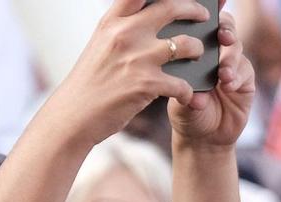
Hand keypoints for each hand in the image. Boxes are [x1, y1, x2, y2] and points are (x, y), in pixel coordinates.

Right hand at [41, 0, 211, 151]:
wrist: (76, 112)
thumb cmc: (92, 80)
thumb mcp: (102, 43)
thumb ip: (123, 28)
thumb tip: (148, 15)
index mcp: (112, 21)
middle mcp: (125, 33)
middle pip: (170, 8)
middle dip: (194, 10)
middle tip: (204, 16)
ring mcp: (137, 58)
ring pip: (186, 45)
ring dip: (198, 51)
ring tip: (197, 56)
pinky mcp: (147, 84)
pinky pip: (183, 84)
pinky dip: (188, 91)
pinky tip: (185, 95)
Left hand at [168, 6, 254, 152]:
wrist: (202, 137)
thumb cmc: (183, 110)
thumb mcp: (175, 91)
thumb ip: (181, 79)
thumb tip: (187, 72)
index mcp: (193, 46)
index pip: (201, 22)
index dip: (209, 9)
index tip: (215, 3)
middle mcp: (214, 51)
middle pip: (225, 27)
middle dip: (225, 27)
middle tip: (222, 36)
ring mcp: (231, 64)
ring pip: (236, 48)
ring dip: (230, 57)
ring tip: (222, 73)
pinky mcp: (245, 80)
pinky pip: (244, 71)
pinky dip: (237, 76)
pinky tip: (228, 85)